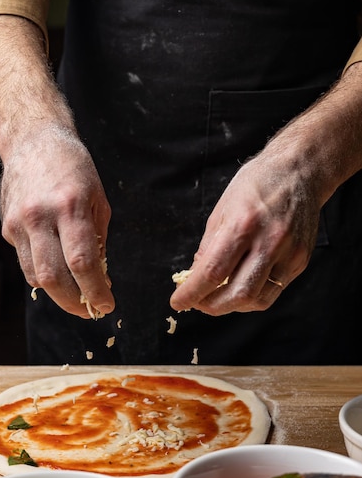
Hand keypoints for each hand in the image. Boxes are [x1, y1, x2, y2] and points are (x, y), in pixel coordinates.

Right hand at [0, 15, 114, 318]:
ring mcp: (19, 223)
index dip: (96, 291)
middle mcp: (40, 216)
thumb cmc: (75, 170)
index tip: (107, 305)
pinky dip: (43, 276)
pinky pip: (25, 263)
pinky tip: (58, 275)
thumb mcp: (99, 201)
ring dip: (58, 295)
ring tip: (77, 297)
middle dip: (74, 303)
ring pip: (36, 276)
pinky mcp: (7, 227)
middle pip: (54, 278)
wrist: (34, 142)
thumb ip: (98, 242)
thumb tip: (100, 280)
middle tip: (91, 311)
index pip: (82, 263)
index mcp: (71, 206)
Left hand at [170, 148, 319, 314]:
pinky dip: (252, 297)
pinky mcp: (300, 261)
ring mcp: (288, 253)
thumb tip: (197, 275)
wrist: (299, 171)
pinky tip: (240, 288)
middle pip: (237, 294)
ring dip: (232, 306)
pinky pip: (273, 291)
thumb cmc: (256, 184)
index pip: (212, 272)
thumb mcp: (222, 209)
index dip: (191, 293)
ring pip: (257, 300)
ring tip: (217, 297)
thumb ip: (209, 246)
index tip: (177, 302)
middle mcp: (269, 241)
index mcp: (243, 224)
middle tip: (196, 303)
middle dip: (210, 306)